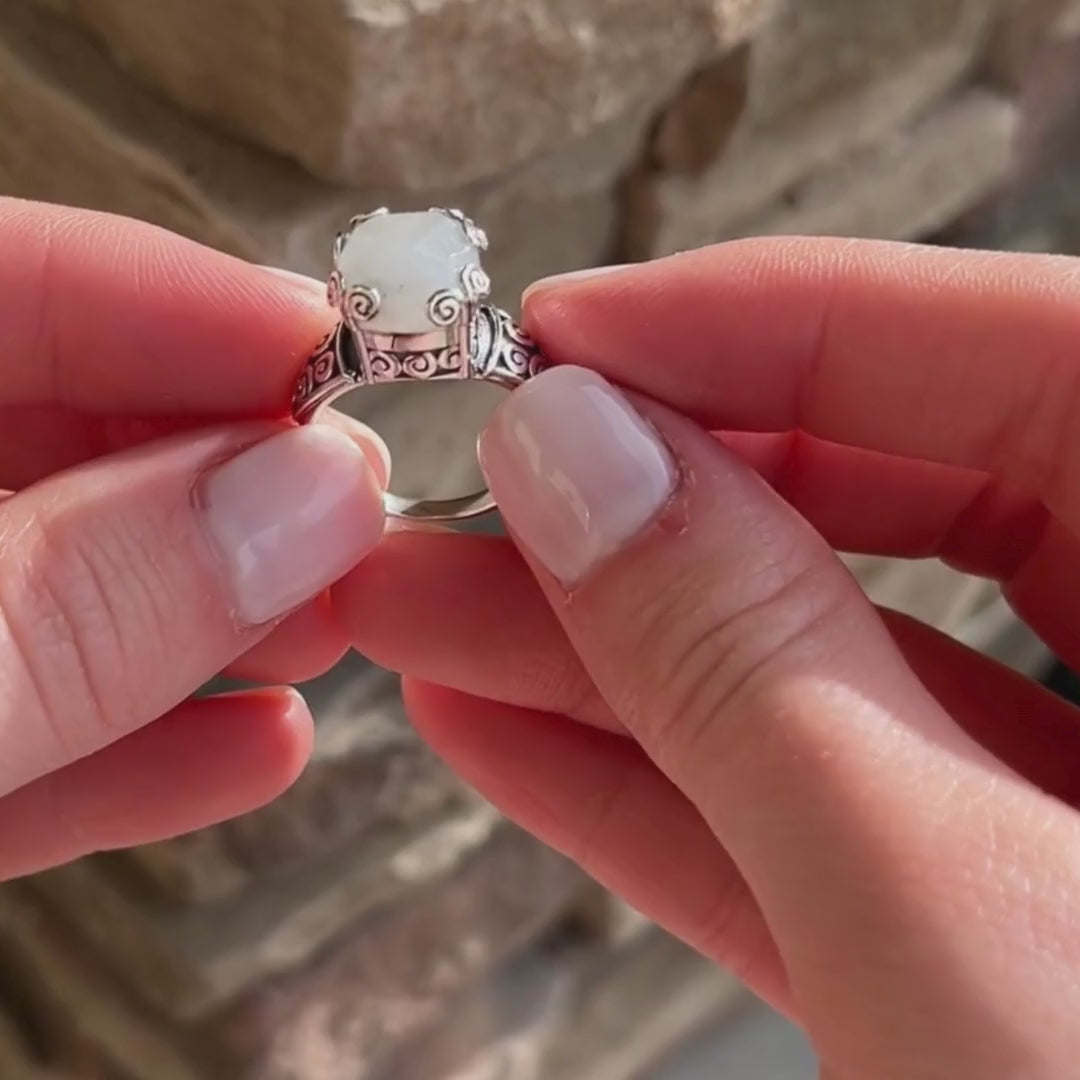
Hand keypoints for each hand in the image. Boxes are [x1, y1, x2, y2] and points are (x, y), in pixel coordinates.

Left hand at [0, 198, 385, 877]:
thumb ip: (74, 602)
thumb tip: (308, 497)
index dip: (175, 303)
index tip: (337, 350)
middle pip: (47, 440)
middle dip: (219, 469)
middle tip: (361, 499)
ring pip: (46, 594)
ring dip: (205, 611)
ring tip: (339, 619)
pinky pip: (13, 736)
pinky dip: (135, 746)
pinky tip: (260, 747)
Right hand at [338, 239, 1079, 1076]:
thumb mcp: (951, 918)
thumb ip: (758, 678)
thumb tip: (578, 464)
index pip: (1023, 359)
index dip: (774, 325)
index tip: (571, 340)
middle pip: (913, 508)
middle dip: (662, 499)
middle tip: (484, 481)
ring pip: (837, 679)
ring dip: (614, 648)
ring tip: (427, 607)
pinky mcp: (1000, 942)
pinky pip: (829, 821)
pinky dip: (670, 782)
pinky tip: (509, 725)